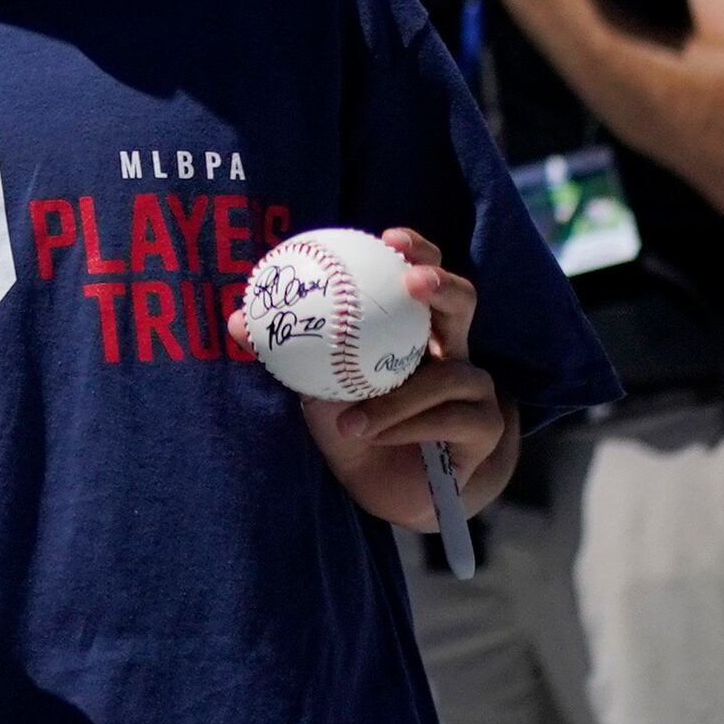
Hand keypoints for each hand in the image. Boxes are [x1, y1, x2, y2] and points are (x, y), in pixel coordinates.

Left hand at [296, 228, 515, 529]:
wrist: (380, 487)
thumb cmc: (348, 424)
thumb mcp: (313, 386)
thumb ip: (286, 352)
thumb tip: (236, 320)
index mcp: (413, 329)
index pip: (422, 276)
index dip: (417, 250)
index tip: (389, 237)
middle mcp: (452, 350)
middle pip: (464, 302)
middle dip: (442, 285)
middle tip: (411, 281)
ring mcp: (477, 388)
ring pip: (453, 374)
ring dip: (399, 396)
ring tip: (351, 415)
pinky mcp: (486, 428)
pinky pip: (452, 419)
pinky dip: (406, 426)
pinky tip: (370, 434)